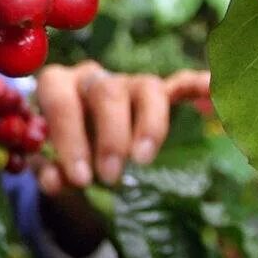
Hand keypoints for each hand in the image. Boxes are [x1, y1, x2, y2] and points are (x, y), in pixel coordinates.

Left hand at [33, 60, 209, 194]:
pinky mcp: (157, 94)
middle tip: (110, 177)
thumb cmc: (60, 148)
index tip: (80, 178)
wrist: (74, 139)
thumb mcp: (47, 162)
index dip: (69, 138)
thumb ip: (49, 170)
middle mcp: (93, 76)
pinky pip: (179, 85)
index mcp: (57, 84)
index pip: (59, 99)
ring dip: (149, 125)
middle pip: (107, 91)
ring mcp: (126, 82)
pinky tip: (210, 87)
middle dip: (110, 137)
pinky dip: (196, 86)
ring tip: (143, 160)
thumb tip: (54, 182)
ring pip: (147, 87)